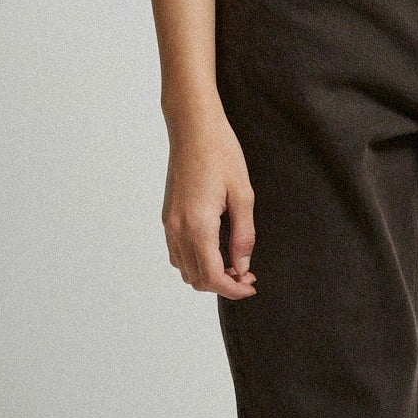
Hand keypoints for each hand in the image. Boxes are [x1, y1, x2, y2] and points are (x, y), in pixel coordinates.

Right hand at [162, 104, 257, 296]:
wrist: (193, 128)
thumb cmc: (220, 153)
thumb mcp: (242, 195)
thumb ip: (243, 235)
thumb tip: (243, 265)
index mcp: (198, 225)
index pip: (212, 276)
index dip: (233, 289)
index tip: (251, 285)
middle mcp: (178, 229)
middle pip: (196, 279)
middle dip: (223, 285)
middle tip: (247, 273)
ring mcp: (168, 223)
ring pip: (184, 269)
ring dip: (207, 274)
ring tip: (233, 262)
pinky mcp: (167, 216)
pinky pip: (176, 253)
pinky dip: (194, 262)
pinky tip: (214, 250)